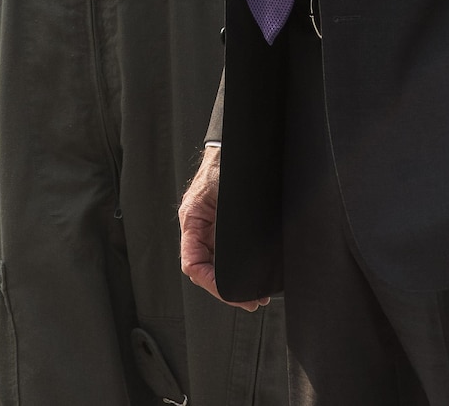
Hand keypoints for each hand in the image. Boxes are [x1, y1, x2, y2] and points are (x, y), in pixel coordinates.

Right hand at [179, 144, 269, 309]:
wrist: (236, 147)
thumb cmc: (229, 165)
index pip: (193, 264)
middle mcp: (199, 228)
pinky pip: (225, 256)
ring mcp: (211, 228)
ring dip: (233, 283)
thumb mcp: (226, 196)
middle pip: (204, 270)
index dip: (211, 284)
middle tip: (252, 302)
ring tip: (256, 296)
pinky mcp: (224, 228)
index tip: (234, 295)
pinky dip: (237, 270)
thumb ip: (226, 226)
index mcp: (193, 220)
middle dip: (226, 290)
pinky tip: (254, 277)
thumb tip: (236, 259)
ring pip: (215, 266)